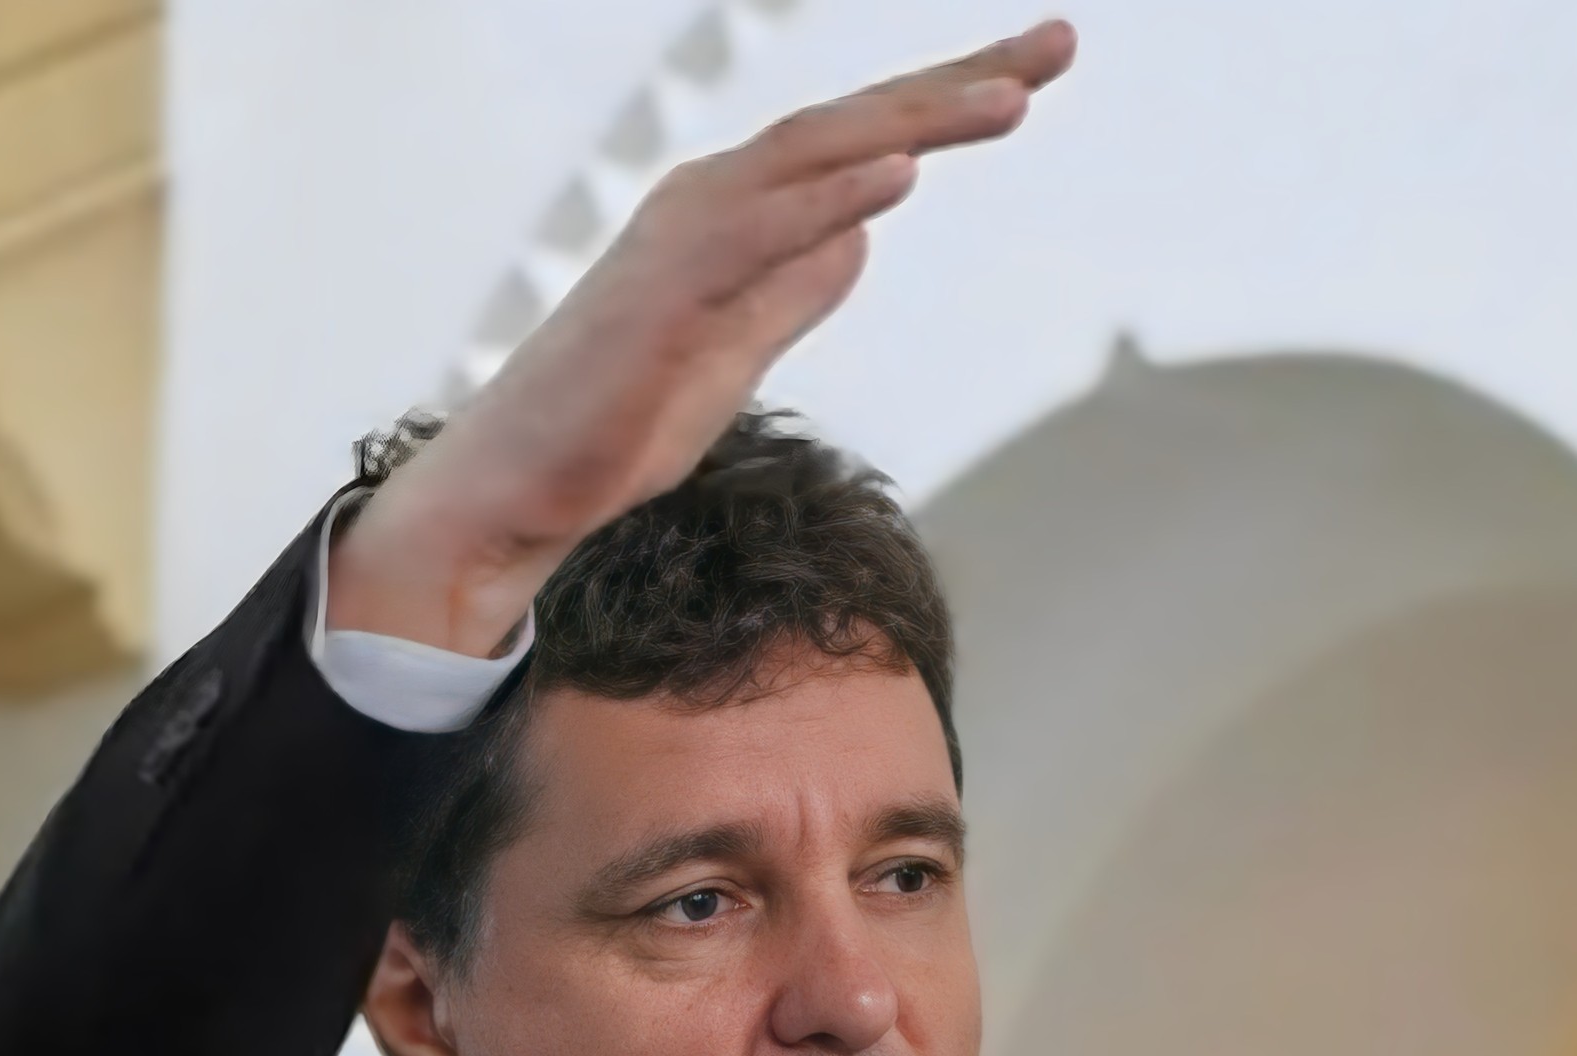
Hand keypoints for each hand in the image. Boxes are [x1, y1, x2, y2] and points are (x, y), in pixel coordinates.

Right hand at [329, 20, 1076, 654]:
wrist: (520, 486)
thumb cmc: (613, 423)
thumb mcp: (733, 354)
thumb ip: (789, 292)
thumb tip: (858, 242)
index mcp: (734, 219)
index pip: (858, 149)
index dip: (947, 109)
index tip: (1032, 77)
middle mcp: (712, 205)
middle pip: (851, 128)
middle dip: (957, 85)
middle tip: (1056, 48)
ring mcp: (684, 241)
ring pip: (813, 158)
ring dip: (912, 123)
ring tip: (1007, 99)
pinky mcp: (663, 292)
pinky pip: (756, 229)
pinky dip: (827, 197)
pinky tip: (896, 176)